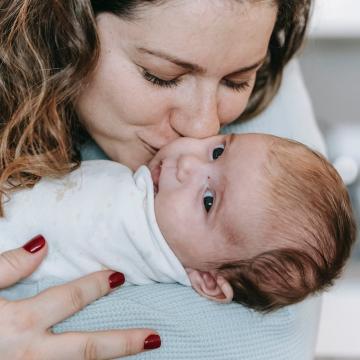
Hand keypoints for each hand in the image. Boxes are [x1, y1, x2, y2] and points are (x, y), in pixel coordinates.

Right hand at [0, 235, 160, 358]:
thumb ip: (7, 265)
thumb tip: (43, 244)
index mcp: (17, 325)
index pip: (70, 298)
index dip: (98, 285)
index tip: (120, 275)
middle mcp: (28, 357)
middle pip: (87, 350)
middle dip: (124, 343)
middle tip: (155, 338)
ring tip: (139, 357)